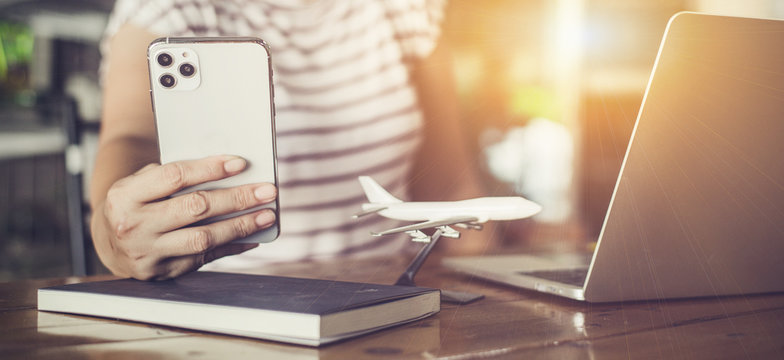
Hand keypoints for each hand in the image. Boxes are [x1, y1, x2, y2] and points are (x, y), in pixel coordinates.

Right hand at [91, 155, 276, 279]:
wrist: (108, 242)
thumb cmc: (134, 203)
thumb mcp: (139, 183)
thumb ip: (172, 176)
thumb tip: (227, 170)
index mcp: (125, 196)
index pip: (175, 177)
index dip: (210, 169)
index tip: (240, 164)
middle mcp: (134, 226)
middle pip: (195, 208)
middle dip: (237, 198)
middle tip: (267, 191)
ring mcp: (148, 253)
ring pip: (203, 238)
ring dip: (240, 226)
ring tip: (267, 215)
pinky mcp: (162, 272)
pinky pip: (205, 259)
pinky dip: (232, 247)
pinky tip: (252, 237)